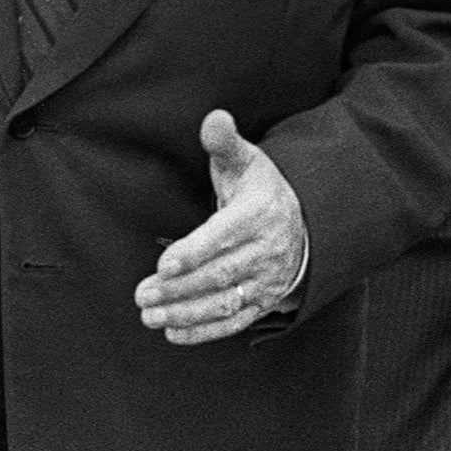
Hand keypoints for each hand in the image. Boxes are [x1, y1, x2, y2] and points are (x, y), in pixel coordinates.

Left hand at [135, 110, 305, 344]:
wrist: (308, 223)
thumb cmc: (263, 189)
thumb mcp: (248, 161)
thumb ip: (225, 143)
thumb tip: (214, 118)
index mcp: (259, 213)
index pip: (226, 235)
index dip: (195, 252)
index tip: (164, 264)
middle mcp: (267, 250)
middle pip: (221, 274)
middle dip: (180, 288)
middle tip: (142, 295)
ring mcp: (267, 279)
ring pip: (226, 302)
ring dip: (186, 313)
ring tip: (150, 316)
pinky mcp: (264, 301)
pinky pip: (235, 322)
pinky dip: (205, 331)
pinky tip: (173, 332)